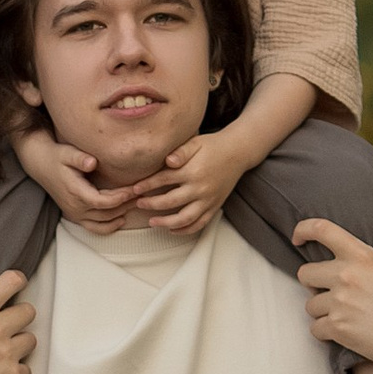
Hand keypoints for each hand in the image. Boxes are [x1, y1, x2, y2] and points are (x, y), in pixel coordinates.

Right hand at [0, 268, 34, 373]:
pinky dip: (16, 372)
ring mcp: (7, 355)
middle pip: (29, 311)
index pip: (12, 281)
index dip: (17, 281)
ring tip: (1, 353)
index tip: (13, 287)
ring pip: (31, 340)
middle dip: (18, 316)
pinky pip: (27, 368)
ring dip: (19, 344)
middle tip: (4, 326)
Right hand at [16, 125, 135, 234]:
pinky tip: (122, 219)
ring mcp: (75, 213)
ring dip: (121, 214)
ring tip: (137, 203)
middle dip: (126, 204)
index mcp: (75, 192)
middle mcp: (75, 207)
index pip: (102, 201)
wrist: (40, 164)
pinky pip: (94, 228)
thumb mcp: (67, 153)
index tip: (134, 189)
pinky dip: (109, 227)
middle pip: (107, 212)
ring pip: (103, 222)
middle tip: (143, 194)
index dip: (120, 197)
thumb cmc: (57, 156)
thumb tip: (92, 163)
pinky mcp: (75, 216)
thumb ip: (79, 158)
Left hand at [134, 122, 252, 237]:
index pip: (163, 180)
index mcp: (192, 171)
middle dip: (151, 204)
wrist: (238, 152)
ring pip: (185, 218)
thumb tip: (167, 161)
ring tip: (152, 222)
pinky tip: (172, 230)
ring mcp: (208, 200)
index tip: (134, 189)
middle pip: (170, 202)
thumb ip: (180, 152)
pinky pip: (199, 224)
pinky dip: (185, 230)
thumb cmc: (213, 146)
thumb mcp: (195, 143)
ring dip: (166, 223)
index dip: (146, 185)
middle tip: (139, 204)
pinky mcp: (215, 206)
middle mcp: (200, 188)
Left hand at [295, 217, 372, 373]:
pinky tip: (344, 332)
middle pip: (305, 274)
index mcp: (362, 255)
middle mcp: (346, 276)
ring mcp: (340, 303)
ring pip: (310, 305)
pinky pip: (315, 328)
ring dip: (322, 311)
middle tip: (331, 291)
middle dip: (315, 283)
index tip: (298, 237)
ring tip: (345, 315)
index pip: (321, 229)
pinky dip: (327, 332)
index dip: (303, 229)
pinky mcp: (338, 329)